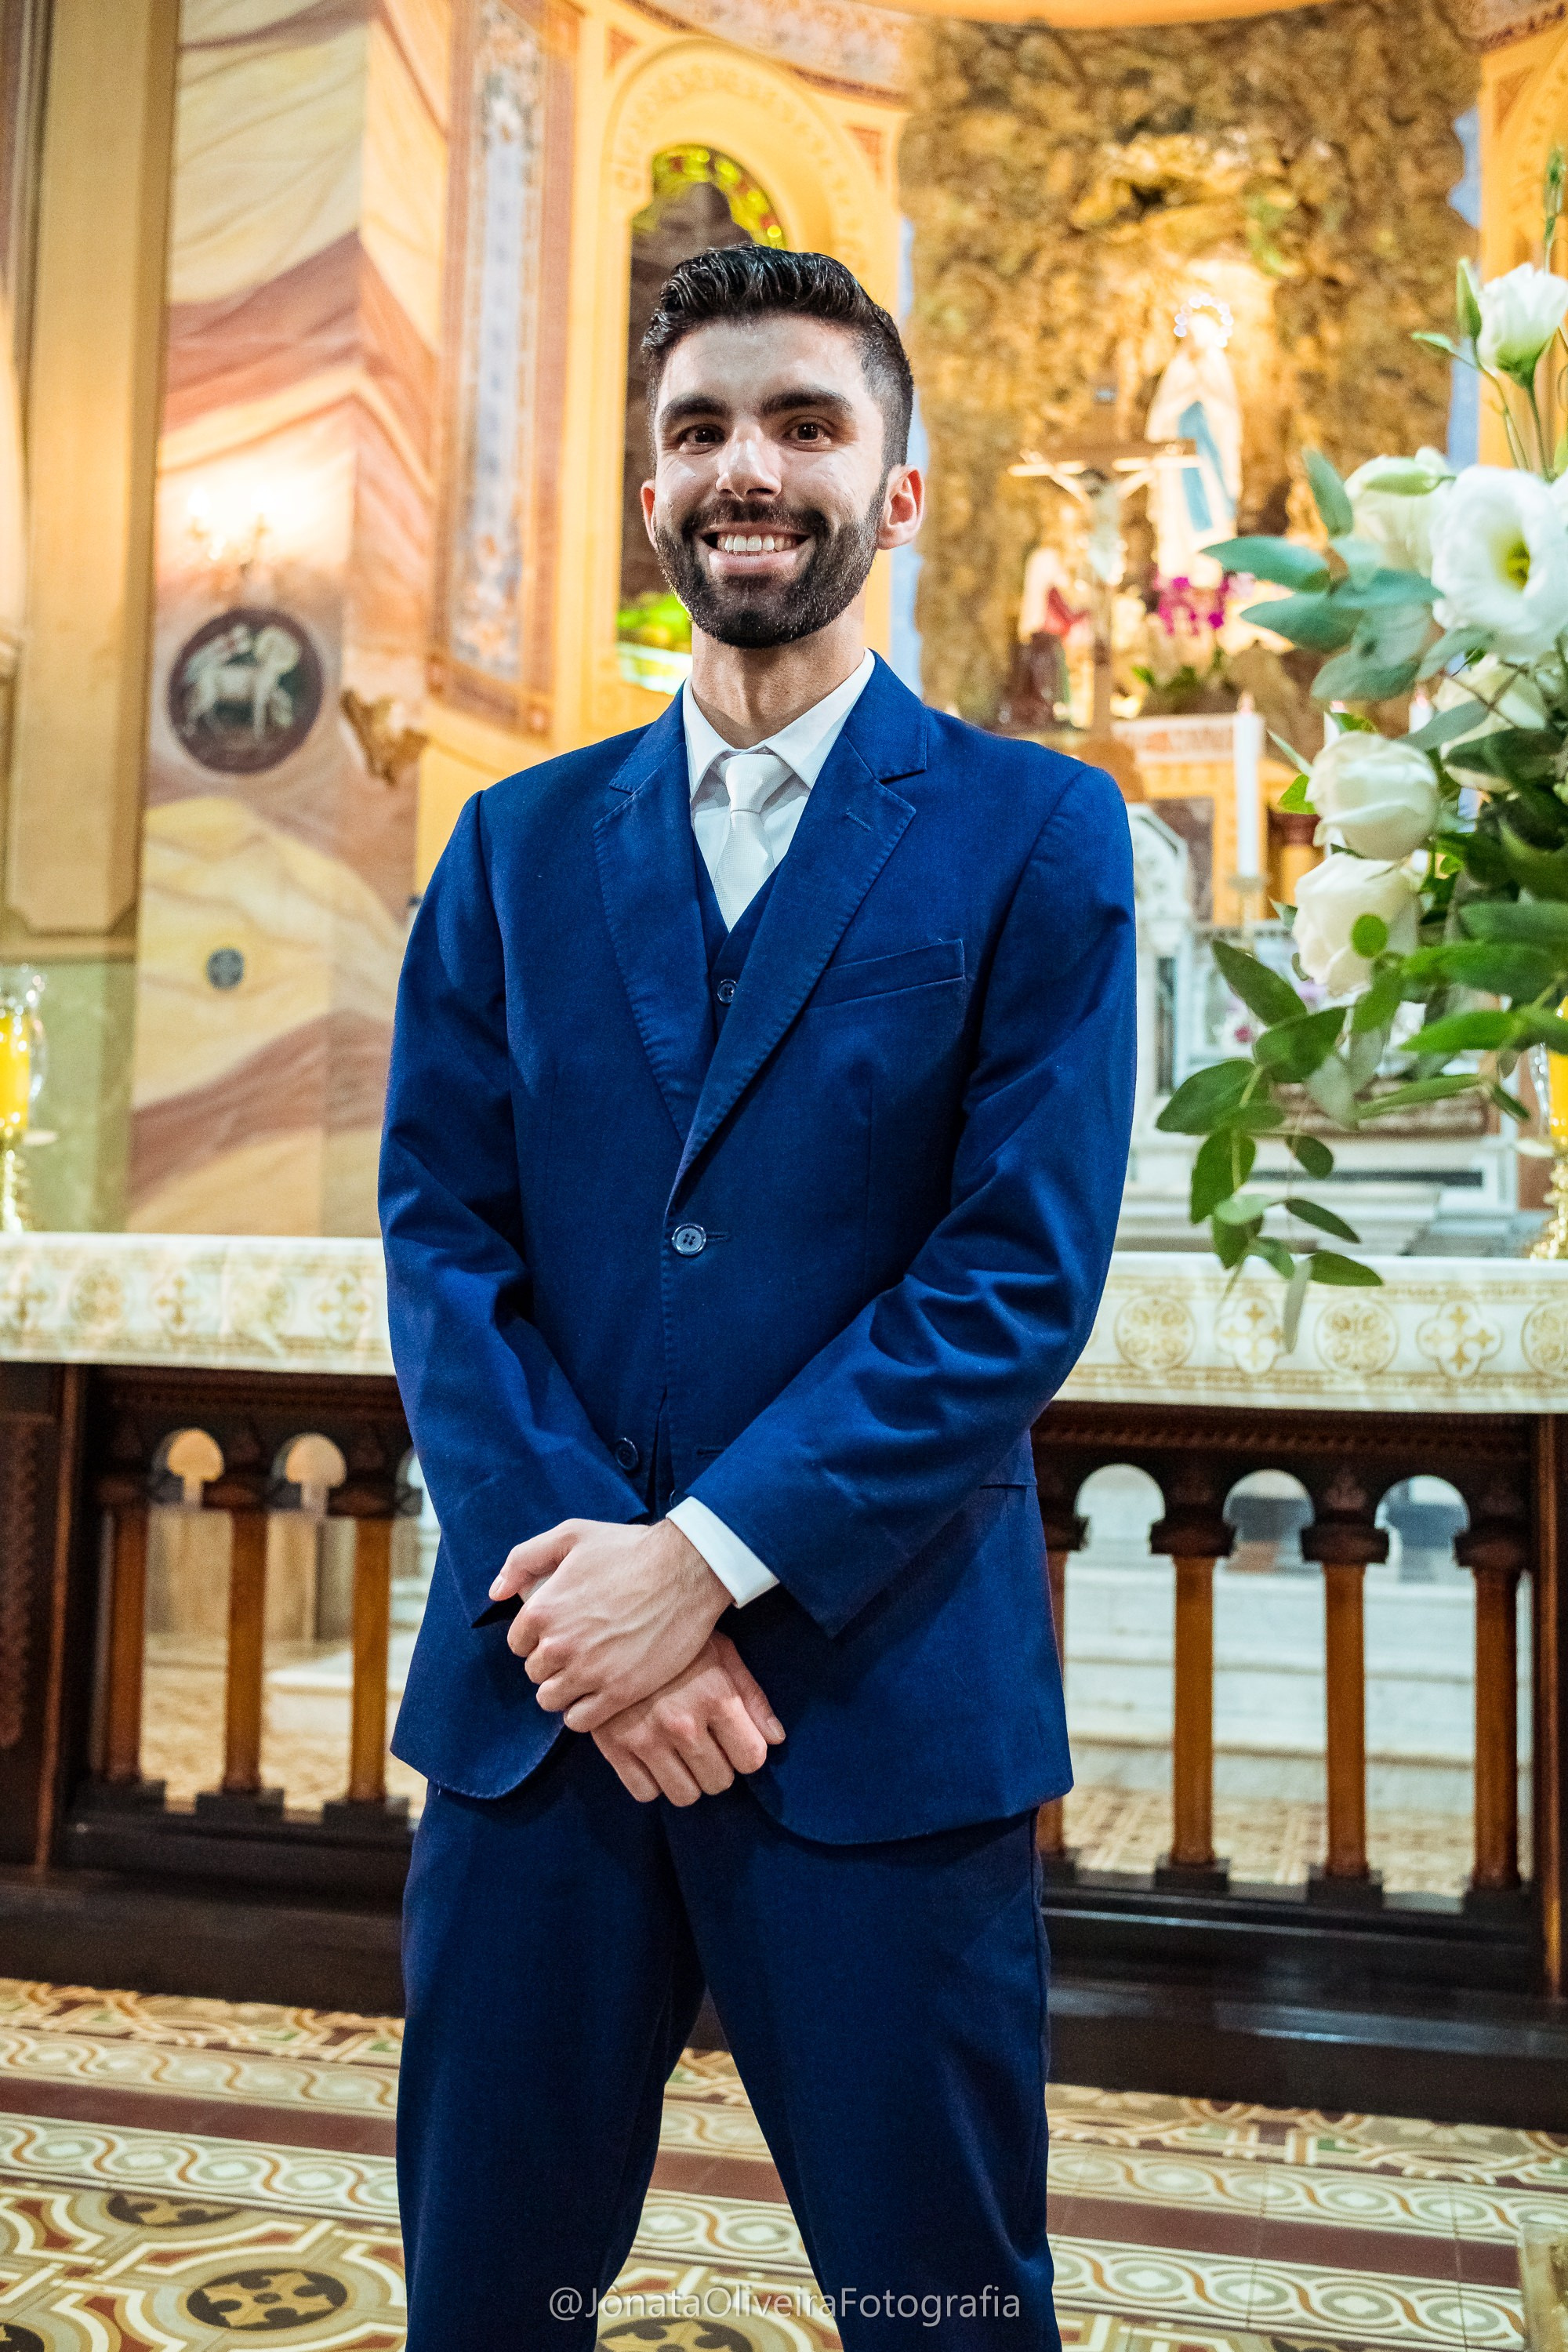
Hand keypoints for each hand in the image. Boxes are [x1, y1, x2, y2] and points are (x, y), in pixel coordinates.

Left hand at [490, 1518, 729, 1730]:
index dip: (538, 1638)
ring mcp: (588, 1672)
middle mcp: (559, 1645)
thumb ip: (523, 1559)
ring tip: (588, 1673)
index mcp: (542, 1610)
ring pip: (552, 1700)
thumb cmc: (630, 1548)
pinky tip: (600, 1693)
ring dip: (565, 1689)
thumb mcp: (571, 1535)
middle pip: (535, 1673)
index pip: (518, 1644)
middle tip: (580, 1649)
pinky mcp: (618, 1693)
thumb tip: (496, 1592)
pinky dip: (584, 1712)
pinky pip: (580, 1721)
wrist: (688, 1570)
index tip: (561, 1631)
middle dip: (552, 1663)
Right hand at [593, 1633, 784, 1805]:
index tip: (736, 1740)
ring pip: (685, 1795)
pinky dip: (652, 1782)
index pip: (751, 1758)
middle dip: (719, 1766)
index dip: (748, 1751)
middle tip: (706, 1743)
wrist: (614, 1622)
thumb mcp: (722, 1653)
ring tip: (681, 1753)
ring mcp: (645, 1737)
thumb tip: (775, 1739)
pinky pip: (644, 1793)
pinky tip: (654, 1757)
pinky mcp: (613, 1746)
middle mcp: (682, 1723)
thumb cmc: (677, 1637)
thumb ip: (751, 1697)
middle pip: (719, 1781)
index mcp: (714, 1696)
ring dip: (688, 1779)